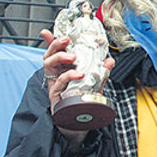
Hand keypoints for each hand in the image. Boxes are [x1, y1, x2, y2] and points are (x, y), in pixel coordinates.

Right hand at [40, 28, 114, 145]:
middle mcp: (57, 74)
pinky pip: (58, 82)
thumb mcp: (94, 85)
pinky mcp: (55, 95)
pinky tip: (78, 74)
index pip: (56, 52)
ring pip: (48, 64)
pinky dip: (67, 76)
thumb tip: (109, 61)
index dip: (51, 41)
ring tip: (73, 57)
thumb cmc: (83, 102)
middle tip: (66, 40)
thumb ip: (101, 73)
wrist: (78, 125)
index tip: (47, 31)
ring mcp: (54, 84)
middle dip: (56, 44)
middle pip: (49, 54)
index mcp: (64, 68)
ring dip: (60, 57)